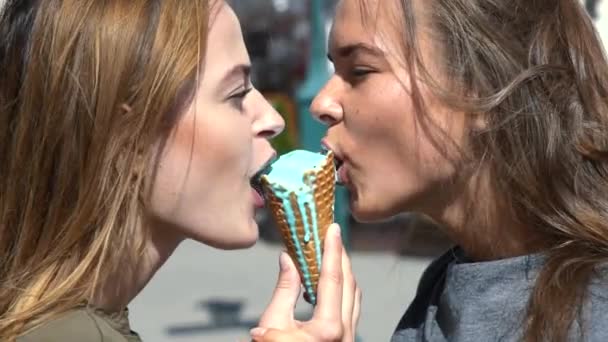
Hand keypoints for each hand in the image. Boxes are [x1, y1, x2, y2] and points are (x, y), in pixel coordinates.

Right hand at [250, 224, 361, 341]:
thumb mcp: (272, 323)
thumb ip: (284, 289)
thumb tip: (288, 258)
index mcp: (328, 327)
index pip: (333, 279)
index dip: (333, 250)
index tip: (334, 229)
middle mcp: (345, 332)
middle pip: (349, 284)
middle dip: (341, 257)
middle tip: (333, 236)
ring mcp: (349, 338)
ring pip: (354, 296)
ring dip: (345, 273)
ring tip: (333, 253)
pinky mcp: (346, 341)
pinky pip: (351, 309)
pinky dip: (343, 290)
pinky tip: (330, 282)